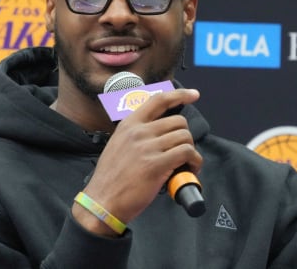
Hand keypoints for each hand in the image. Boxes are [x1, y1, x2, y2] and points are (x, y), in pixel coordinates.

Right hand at [72, 88, 201, 235]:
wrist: (102, 201)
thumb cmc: (110, 178)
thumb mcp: (118, 145)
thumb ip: (136, 135)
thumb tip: (160, 133)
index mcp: (129, 124)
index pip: (158, 100)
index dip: (180, 95)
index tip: (194, 95)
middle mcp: (138, 131)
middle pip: (178, 121)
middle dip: (185, 137)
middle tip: (182, 152)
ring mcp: (147, 147)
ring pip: (184, 137)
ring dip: (191, 151)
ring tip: (185, 164)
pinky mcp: (156, 164)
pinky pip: (186, 153)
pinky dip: (194, 162)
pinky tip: (190, 170)